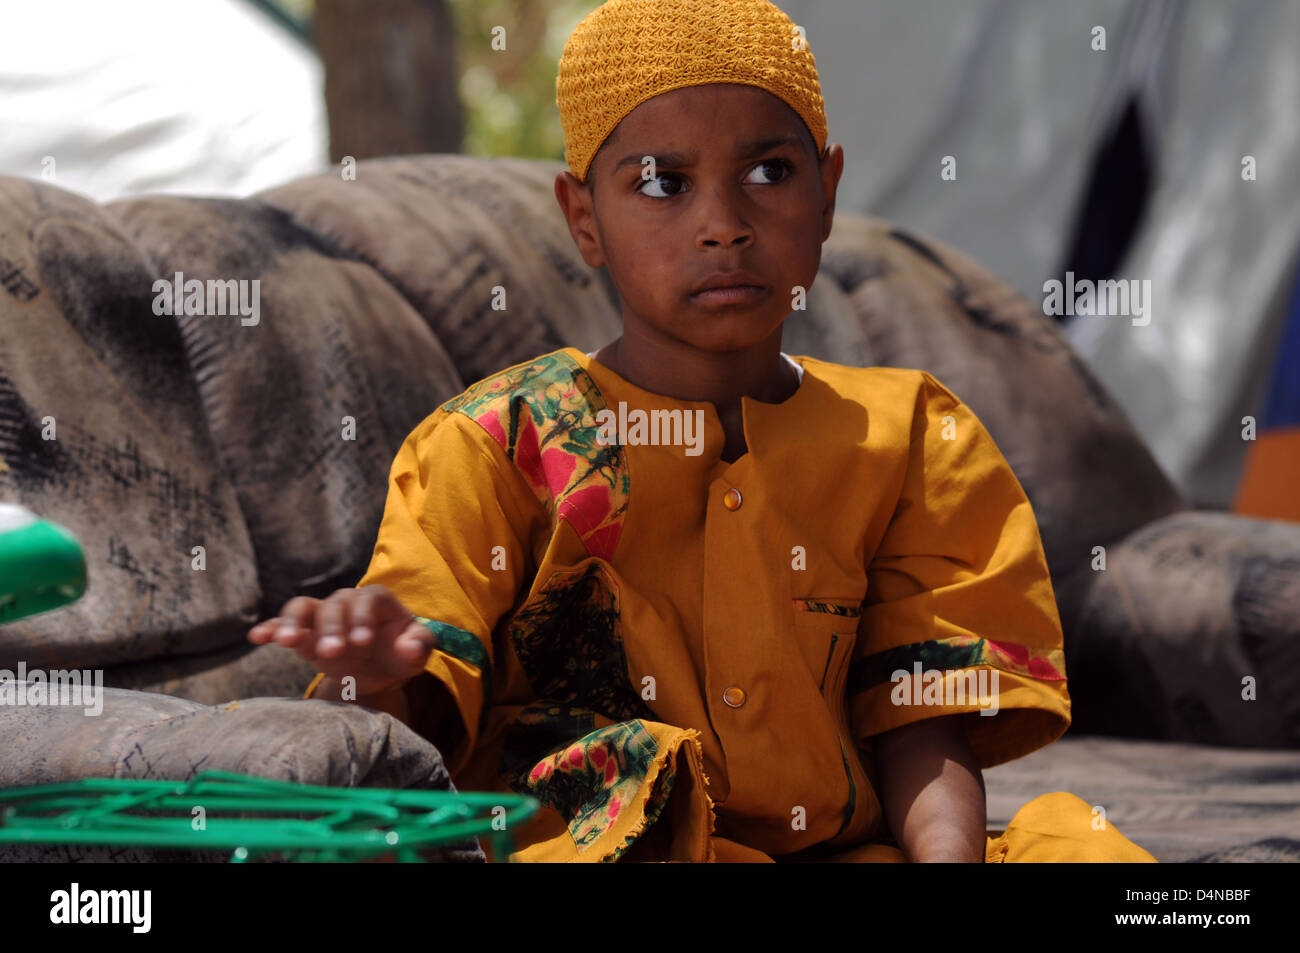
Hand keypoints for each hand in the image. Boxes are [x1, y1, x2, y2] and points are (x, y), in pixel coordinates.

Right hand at [247, 585, 435, 696]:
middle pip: (332, 606)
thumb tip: (408, 648)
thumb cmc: (402, 653)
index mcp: (376, 600)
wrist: (381, 670)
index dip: (362, 618)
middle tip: (332, 652)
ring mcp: (322, 618)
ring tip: (287, 641)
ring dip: (293, 622)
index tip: (363, 642)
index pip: (366, 600)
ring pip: (302, 608)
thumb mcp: (418, 651)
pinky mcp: (305, 635)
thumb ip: (419, 645)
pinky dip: (271, 628)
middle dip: (331, 628)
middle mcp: (346, 603)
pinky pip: (283, 625)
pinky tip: (257, 637)